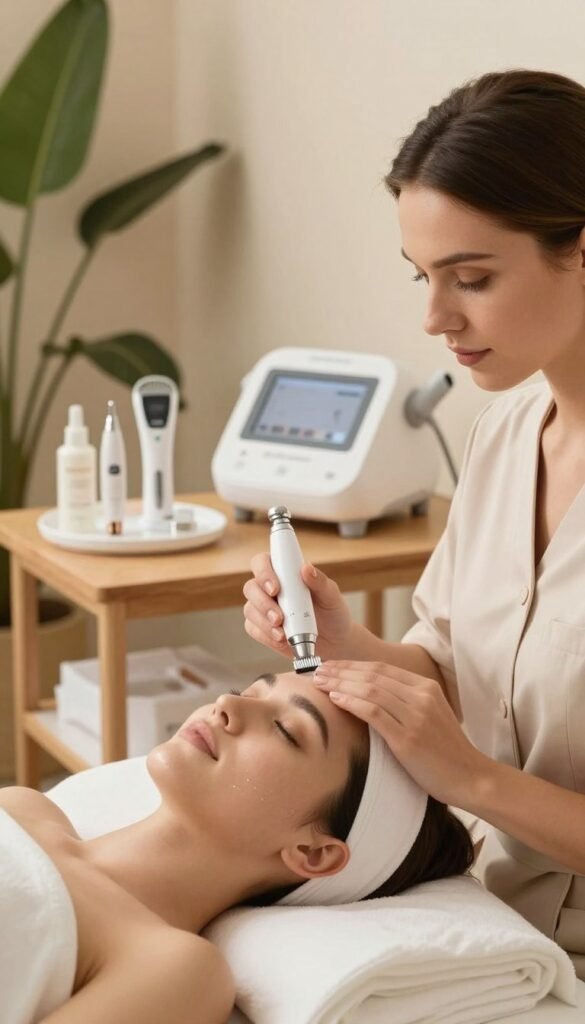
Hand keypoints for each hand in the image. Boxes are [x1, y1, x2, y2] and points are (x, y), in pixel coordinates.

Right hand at [242, 554, 354, 660]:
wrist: (335, 641)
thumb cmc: (333, 613)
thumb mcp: (332, 596)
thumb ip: (320, 582)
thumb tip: (306, 568)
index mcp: (285, 573)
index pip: (263, 562)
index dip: (263, 572)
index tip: (275, 588)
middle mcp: (270, 588)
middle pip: (251, 587)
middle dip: (262, 603)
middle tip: (279, 617)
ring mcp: (263, 608)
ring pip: (250, 610)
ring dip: (263, 622)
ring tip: (282, 634)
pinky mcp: (262, 628)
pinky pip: (253, 629)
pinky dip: (265, 636)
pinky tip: (280, 639)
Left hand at [313, 660, 489, 807]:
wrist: (471, 778)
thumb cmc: (445, 751)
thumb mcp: (428, 715)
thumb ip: (404, 701)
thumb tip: (369, 694)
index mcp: (426, 687)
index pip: (381, 668)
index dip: (351, 665)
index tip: (330, 666)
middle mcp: (421, 696)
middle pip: (372, 675)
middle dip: (340, 671)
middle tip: (317, 671)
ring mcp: (416, 716)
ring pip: (370, 689)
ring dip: (340, 683)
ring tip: (319, 683)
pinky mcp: (408, 738)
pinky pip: (374, 713)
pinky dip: (351, 702)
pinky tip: (335, 699)